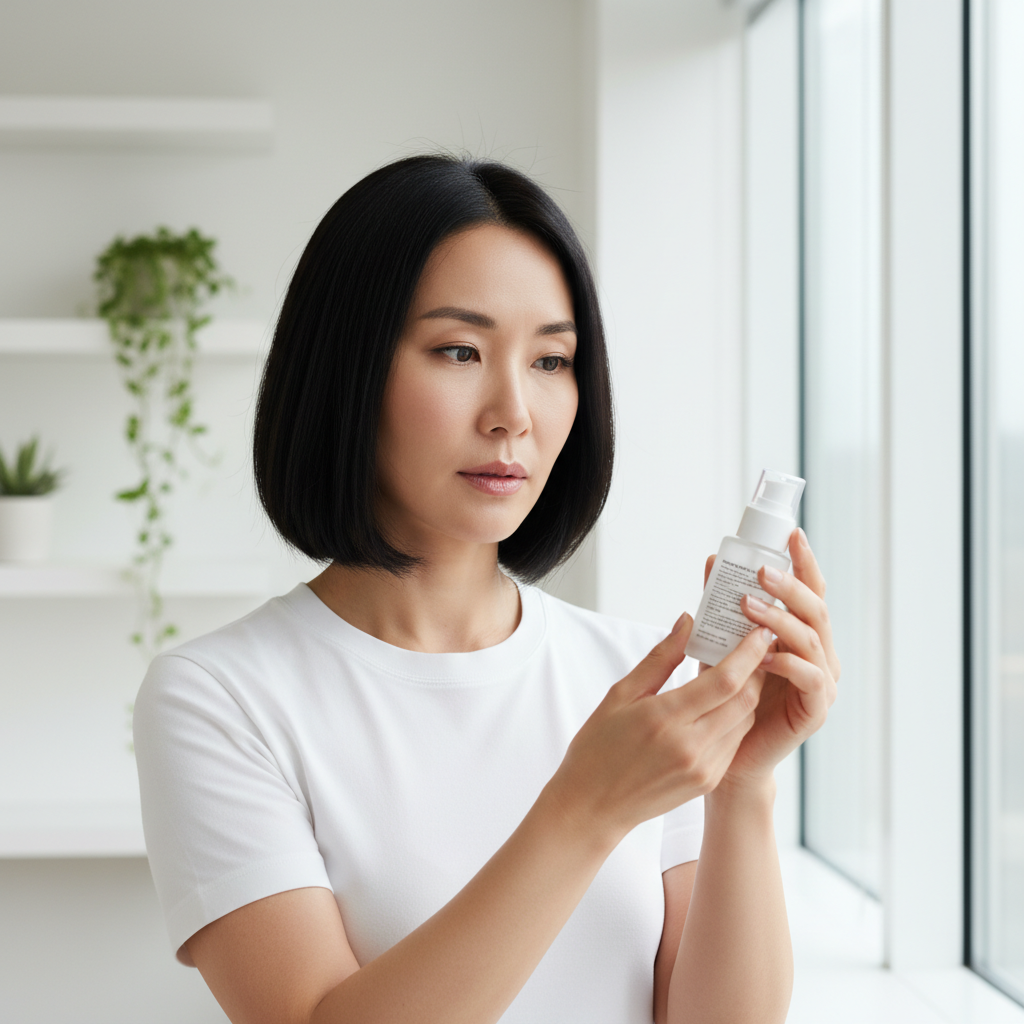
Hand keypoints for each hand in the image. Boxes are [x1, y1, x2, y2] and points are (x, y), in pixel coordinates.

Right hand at [550, 612, 774, 846]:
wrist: (593, 806)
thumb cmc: (599, 746)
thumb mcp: (621, 695)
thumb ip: (660, 658)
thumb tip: (687, 622)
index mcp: (665, 719)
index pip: (724, 681)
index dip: (748, 653)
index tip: (759, 630)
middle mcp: (691, 747)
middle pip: (745, 700)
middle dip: (757, 669)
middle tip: (754, 644)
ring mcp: (703, 768)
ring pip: (745, 720)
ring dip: (749, 692)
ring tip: (742, 668)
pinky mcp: (708, 780)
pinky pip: (734, 740)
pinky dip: (736, 716)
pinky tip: (725, 701)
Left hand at [701, 528, 839, 793]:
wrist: (729, 755)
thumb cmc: (726, 696)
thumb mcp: (721, 642)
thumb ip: (722, 605)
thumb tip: (714, 560)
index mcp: (802, 634)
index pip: (809, 590)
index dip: (805, 562)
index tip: (791, 534)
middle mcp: (819, 653)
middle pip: (815, 608)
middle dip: (790, 585)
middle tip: (761, 570)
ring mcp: (822, 682)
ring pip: (811, 639)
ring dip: (780, 619)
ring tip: (747, 605)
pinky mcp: (816, 709)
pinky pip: (810, 678)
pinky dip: (787, 662)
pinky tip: (763, 655)